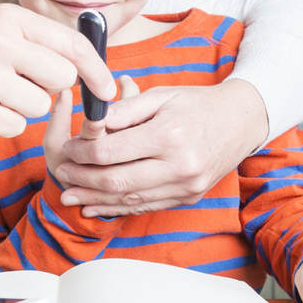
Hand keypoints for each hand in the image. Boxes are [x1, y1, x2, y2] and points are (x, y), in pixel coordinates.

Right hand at [0, 4, 114, 139]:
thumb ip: (36, 42)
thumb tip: (88, 64)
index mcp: (6, 17)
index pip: (71, 42)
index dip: (97, 70)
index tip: (108, 89)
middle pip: (62, 77)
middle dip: (49, 89)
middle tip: (18, 86)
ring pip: (41, 105)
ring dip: (23, 108)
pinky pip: (17, 126)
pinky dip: (4, 124)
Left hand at [56, 78, 269, 216]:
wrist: (242, 121)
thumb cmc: (197, 103)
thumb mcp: (161, 95)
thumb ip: (124, 109)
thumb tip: (90, 122)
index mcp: (169, 135)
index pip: (112, 152)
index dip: (82, 153)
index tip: (68, 148)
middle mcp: (179, 166)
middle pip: (117, 181)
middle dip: (82, 180)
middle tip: (61, 175)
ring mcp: (185, 186)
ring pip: (129, 199)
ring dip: (94, 200)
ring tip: (69, 196)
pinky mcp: (188, 197)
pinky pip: (146, 206)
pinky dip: (117, 208)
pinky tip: (95, 208)